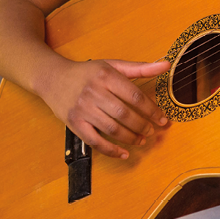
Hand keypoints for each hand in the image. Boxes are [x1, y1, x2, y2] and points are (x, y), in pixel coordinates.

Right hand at [45, 57, 170, 158]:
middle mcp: (94, 92)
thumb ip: (140, 68)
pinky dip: (111, 150)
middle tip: (152, 131)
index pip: (134, 96)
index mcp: (106, 76)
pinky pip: (94, 141)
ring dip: (130, 138)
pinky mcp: (74, 123)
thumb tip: (166, 64)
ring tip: (142, 140)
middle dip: (142, 125)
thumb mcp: (113, 65)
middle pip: (124, 114)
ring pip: (111, 129)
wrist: (53, 78)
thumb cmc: (87, 72)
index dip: (151, 109)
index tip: (162, 119)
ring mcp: (83, 109)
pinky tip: (123, 153)